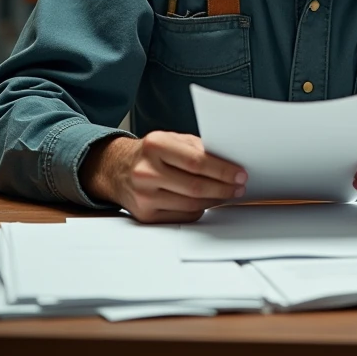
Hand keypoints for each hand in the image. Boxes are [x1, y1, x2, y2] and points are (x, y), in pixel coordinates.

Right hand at [80, 132, 247, 223]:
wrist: (116, 169)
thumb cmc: (151, 153)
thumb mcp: (171, 139)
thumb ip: (197, 147)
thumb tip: (228, 161)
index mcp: (156, 145)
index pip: (197, 161)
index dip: (222, 170)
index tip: (240, 173)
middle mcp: (147, 171)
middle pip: (196, 185)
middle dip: (223, 188)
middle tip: (239, 187)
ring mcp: (144, 196)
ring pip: (191, 204)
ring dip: (215, 200)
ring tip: (228, 194)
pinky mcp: (145, 215)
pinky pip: (181, 216)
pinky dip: (199, 209)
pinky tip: (207, 202)